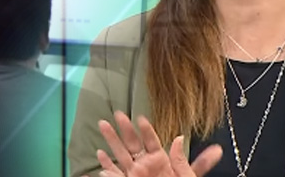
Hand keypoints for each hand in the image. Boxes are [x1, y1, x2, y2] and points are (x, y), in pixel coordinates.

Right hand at [94, 111, 221, 176]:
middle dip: (124, 128)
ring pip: (120, 155)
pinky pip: (116, 174)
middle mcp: (146, 166)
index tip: (141, 118)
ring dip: (111, 140)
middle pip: (133, 143)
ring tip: (103, 124)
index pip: (151, 141)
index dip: (146, 129)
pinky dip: (107, 165)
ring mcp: (134, 174)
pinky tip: (100, 155)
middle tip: (118, 114)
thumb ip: (184, 161)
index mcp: (160, 161)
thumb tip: (181, 139)